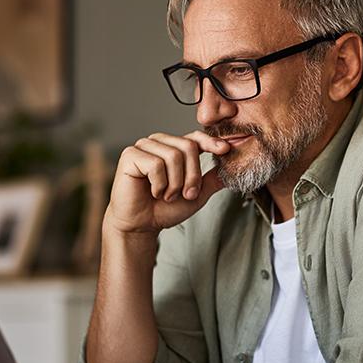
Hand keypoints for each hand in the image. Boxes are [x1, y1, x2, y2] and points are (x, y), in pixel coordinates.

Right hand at [105, 131, 229, 234]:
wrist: (142, 225)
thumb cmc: (164, 209)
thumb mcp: (196, 194)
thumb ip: (211, 180)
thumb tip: (231, 169)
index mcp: (173, 147)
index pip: (195, 138)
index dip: (211, 142)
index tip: (225, 150)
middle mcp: (159, 143)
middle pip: (188, 147)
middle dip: (192, 176)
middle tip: (185, 195)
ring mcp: (143, 147)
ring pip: (173, 156)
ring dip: (175, 184)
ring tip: (167, 195)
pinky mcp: (130, 155)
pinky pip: (155, 165)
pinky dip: (159, 185)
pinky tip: (153, 192)